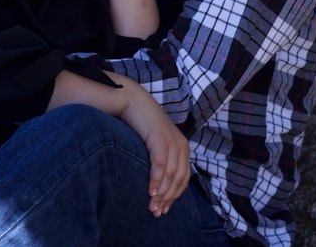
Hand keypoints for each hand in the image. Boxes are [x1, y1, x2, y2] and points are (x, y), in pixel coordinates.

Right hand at [115, 79, 190, 217]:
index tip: (163, 210)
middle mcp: (181, 146)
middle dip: (168, 199)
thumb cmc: (141, 124)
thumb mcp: (155, 143)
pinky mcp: (160, 139)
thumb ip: (159, 160)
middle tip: (157, 213)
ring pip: (170, 176)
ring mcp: (172, 142)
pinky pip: (160, 165)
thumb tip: (155, 183)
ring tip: (152, 208)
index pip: (183, 179)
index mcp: (183, 149)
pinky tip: (150, 192)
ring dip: (161, 194)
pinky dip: (156, 180)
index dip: (174, 197)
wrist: (133, 101)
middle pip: (178, 180)